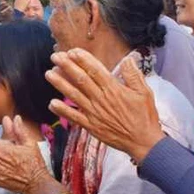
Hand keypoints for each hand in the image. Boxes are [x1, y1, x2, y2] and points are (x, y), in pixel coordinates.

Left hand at [45, 49, 163, 161]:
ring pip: (74, 95)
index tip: (72, 51)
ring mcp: (94, 113)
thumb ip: (134, 74)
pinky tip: (52, 103)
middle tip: (55, 56)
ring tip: (49, 73)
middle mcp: (101, 99)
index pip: (95, 70)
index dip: (82, 60)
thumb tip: (127, 58)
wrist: (143, 142)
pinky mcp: (91, 126)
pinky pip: (74, 117)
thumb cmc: (144, 116)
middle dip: (67, 66)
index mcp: (114, 89)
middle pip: (81, 80)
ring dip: (60, 84)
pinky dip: (62, 110)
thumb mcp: (145, 92)